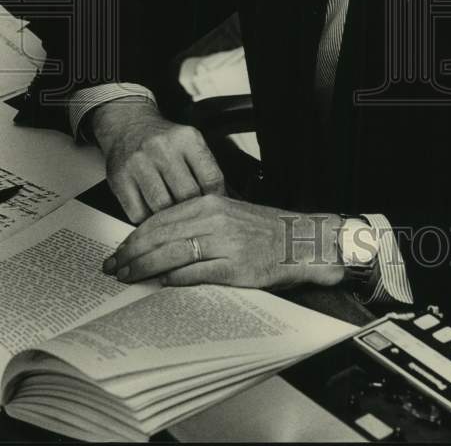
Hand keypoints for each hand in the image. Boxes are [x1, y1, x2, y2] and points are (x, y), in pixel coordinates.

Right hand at [92, 100, 223, 223]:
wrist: (127, 124)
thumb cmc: (163, 140)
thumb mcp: (190, 143)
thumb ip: (206, 169)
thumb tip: (225, 202)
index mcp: (187, 138)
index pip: (211, 179)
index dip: (217, 200)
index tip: (215, 208)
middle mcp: (163, 147)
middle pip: (187, 195)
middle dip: (191, 209)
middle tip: (191, 214)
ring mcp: (139, 163)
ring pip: (162, 207)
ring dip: (168, 217)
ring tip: (171, 215)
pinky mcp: (119, 178)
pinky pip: (138, 213)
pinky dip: (147, 219)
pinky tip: (151, 212)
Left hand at [102, 192, 344, 289]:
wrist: (300, 241)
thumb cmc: (262, 230)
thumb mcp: (226, 214)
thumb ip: (194, 223)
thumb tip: (158, 240)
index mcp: (209, 203)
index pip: (160, 219)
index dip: (135, 236)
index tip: (119, 249)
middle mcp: (213, 219)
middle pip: (160, 236)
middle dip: (131, 253)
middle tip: (113, 267)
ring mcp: (224, 244)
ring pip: (172, 255)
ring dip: (144, 268)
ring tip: (128, 277)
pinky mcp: (234, 268)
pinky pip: (195, 274)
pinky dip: (174, 280)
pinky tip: (160, 284)